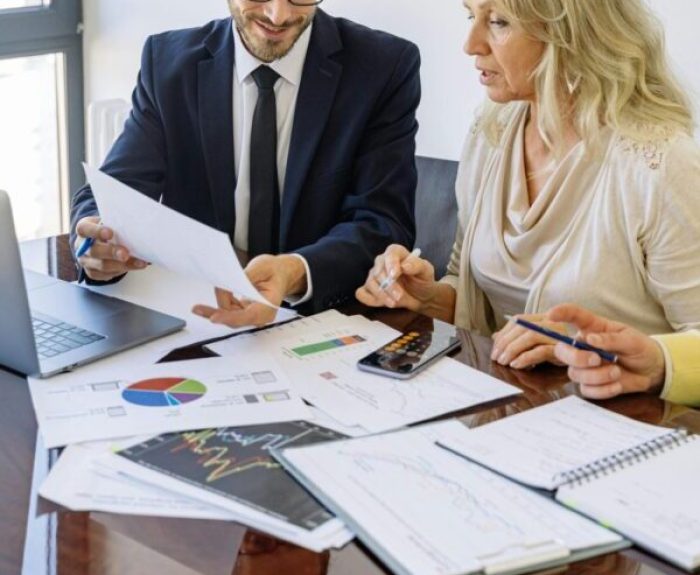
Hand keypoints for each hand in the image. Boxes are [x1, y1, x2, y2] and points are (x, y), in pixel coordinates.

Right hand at [74, 216, 147, 280]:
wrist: (102, 242)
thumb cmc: (109, 229)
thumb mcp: (110, 222)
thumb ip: (117, 224)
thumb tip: (136, 228)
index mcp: (84, 229)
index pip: (84, 229)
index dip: (96, 231)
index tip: (109, 233)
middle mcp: (82, 246)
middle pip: (94, 251)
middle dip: (112, 253)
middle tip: (125, 254)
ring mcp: (86, 261)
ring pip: (102, 266)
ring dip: (123, 265)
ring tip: (139, 263)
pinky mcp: (93, 273)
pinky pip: (107, 275)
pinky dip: (123, 271)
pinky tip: (134, 266)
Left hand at [192, 254, 305, 327]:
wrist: (281, 273)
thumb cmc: (274, 270)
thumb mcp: (261, 267)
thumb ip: (244, 277)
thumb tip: (227, 283)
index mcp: (269, 305)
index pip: (249, 315)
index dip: (230, 317)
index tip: (214, 317)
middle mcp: (261, 315)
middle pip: (236, 320)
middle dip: (216, 313)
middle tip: (198, 308)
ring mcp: (252, 315)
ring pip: (229, 317)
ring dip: (215, 309)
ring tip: (199, 306)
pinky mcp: (245, 312)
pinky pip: (228, 312)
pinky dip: (220, 304)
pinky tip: (210, 301)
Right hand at [355, 245, 437, 311]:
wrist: (421, 297)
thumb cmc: (423, 281)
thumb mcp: (426, 271)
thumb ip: (417, 265)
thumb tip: (404, 266)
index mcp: (396, 253)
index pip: (390, 254)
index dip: (391, 264)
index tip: (395, 276)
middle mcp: (382, 262)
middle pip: (378, 272)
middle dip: (388, 286)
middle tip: (399, 296)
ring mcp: (373, 276)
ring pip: (370, 284)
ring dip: (381, 295)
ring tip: (394, 303)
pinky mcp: (369, 289)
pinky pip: (361, 293)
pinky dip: (369, 299)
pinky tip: (381, 303)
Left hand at [491, 314, 567, 368]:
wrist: (584, 359)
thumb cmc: (557, 350)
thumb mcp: (535, 342)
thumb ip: (517, 337)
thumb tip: (495, 336)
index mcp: (543, 318)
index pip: (518, 320)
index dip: (504, 333)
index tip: (495, 348)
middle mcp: (551, 322)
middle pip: (522, 327)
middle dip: (505, 343)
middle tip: (496, 357)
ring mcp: (557, 334)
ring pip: (530, 336)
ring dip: (512, 350)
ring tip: (504, 362)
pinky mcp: (562, 349)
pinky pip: (540, 351)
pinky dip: (525, 357)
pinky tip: (516, 364)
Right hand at [547, 304, 665, 399]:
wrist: (651, 371)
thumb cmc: (640, 349)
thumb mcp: (632, 340)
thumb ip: (612, 339)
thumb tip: (590, 339)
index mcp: (592, 328)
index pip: (573, 316)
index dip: (560, 313)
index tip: (551, 315)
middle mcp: (583, 347)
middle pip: (562, 350)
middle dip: (576, 357)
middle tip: (597, 359)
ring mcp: (583, 367)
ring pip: (574, 373)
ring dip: (597, 376)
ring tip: (617, 372)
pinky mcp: (589, 384)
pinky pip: (586, 390)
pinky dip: (603, 389)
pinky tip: (617, 384)